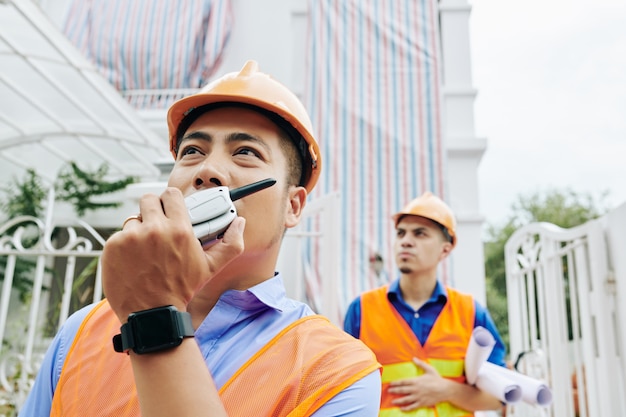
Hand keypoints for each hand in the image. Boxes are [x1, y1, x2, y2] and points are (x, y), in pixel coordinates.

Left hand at [101, 187, 244, 321]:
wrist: (153, 315)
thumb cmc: (182, 290)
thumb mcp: (211, 268)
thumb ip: (231, 243)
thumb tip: (240, 222)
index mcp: (179, 230)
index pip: (171, 194)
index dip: (170, 201)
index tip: (170, 209)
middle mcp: (153, 229)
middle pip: (148, 199)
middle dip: (153, 210)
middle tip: (156, 225)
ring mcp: (130, 237)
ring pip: (132, 219)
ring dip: (138, 230)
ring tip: (145, 250)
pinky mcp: (112, 247)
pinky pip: (118, 236)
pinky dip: (124, 246)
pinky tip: (133, 260)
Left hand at [387, 357, 448, 410]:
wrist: (445, 390)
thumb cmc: (437, 379)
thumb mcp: (429, 369)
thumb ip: (420, 363)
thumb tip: (413, 358)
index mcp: (416, 381)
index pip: (403, 382)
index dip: (396, 383)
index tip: (391, 383)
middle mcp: (416, 389)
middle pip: (402, 390)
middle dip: (395, 391)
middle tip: (388, 391)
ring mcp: (418, 397)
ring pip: (406, 399)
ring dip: (398, 401)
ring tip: (393, 402)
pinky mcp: (422, 403)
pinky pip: (412, 406)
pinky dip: (406, 408)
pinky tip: (402, 409)